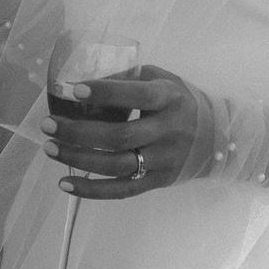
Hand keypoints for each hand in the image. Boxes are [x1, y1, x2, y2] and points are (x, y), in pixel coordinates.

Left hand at [39, 65, 203, 199]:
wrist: (219, 137)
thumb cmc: (182, 102)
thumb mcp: (165, 80)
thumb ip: (132, 79)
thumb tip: (88, 82)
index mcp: (170, 98)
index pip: (136, 95)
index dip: (105, 92)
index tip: (74, 89)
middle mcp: (168, 131)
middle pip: (119, 136)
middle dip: (79, 132)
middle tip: (48, 125)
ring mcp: (163, 160)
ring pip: (116, 165)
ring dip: (78, 159)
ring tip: (50, 149)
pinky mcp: (157, 181)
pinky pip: (122, 190)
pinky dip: (91, 190)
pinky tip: (65, 184)